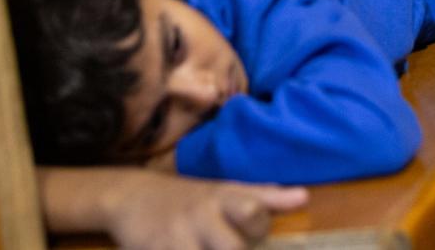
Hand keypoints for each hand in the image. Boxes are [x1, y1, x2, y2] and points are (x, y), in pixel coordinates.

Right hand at [107, 172, 307, 249]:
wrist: (132, 196)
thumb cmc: (190, 199)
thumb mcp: (225, 191)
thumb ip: (263, 198)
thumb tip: (303, 197)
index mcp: (222, 197)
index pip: (253, 213)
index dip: (259, 230)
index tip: (253, 233)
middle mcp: (201, 214)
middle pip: (233, 248)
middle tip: (226, 245)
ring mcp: (176, 236)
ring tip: (203, 247)